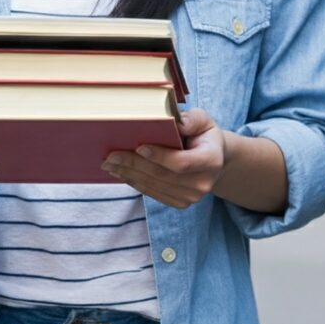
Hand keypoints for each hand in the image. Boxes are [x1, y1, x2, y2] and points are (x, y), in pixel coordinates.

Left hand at [102, 108, 224, 208]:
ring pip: (154, 186)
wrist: (214, 158)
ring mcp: (191, 197)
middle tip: (111, 156)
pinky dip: (135, 182)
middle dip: (134, 165)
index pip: (181, 162)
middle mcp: (202, 183)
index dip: (159, 156)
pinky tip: (121, 173)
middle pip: (163, 176)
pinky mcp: (180, 203)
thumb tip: (176, 123)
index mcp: (211, 160)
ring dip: (129, 174)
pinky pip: (153, 193)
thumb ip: (192, 120)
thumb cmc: (204, 134)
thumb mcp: (204, 121)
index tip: (138, 146)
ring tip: (110, 164)